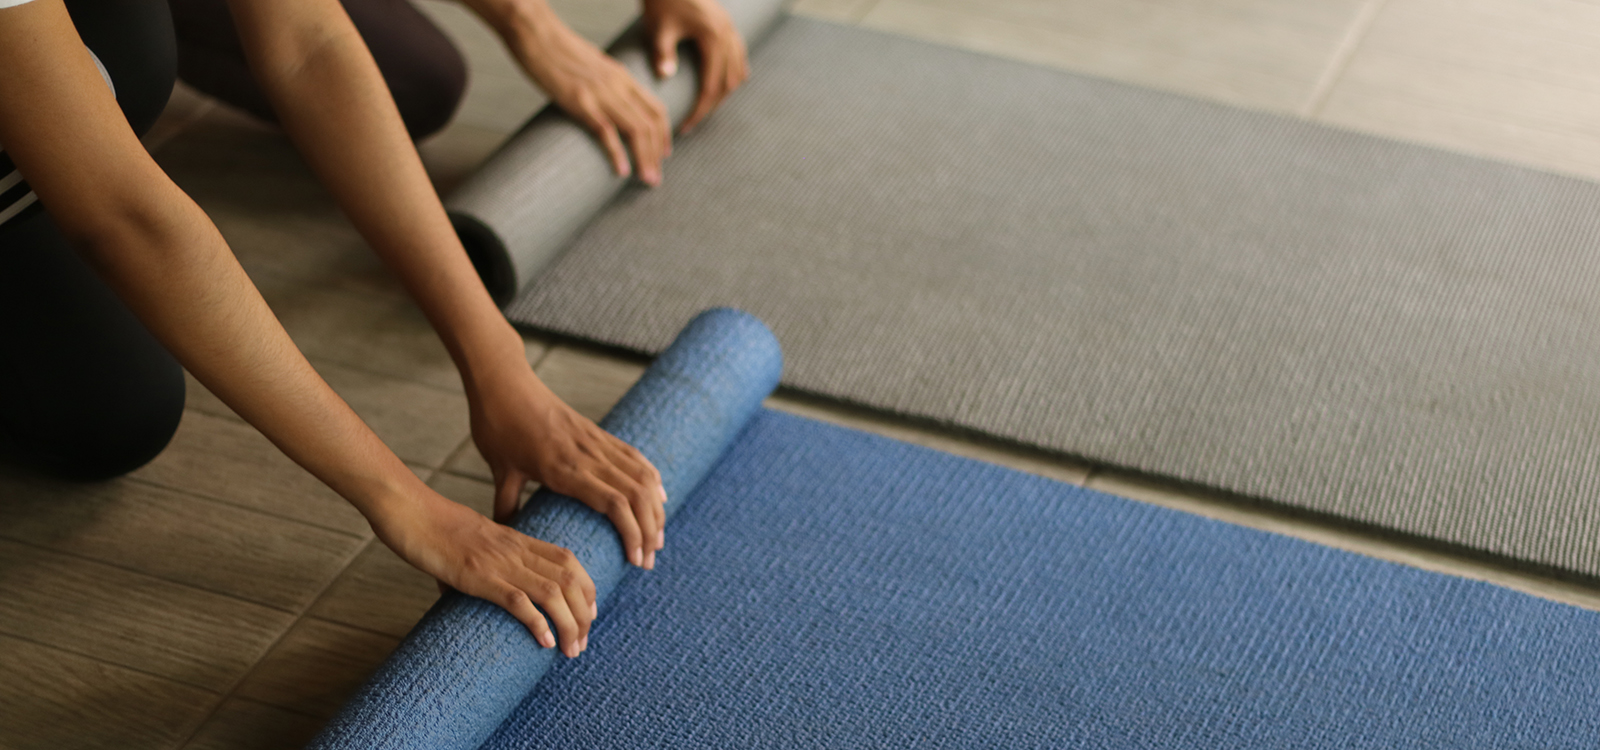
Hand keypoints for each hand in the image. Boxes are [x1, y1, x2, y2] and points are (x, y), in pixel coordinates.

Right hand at [372, 485, 596, 656]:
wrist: (407, 509)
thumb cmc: (429, 526)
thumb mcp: (466, 542)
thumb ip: (473, 563)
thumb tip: (453, 592)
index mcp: (516, 539)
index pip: (568, 560)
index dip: (587, 587)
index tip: (589, 615)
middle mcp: (514, 550)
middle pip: (569, 579)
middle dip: (583, 615)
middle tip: (582, 643)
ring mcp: (497, 562)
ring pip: (552, 592)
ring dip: (568, 624)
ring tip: (570, 650)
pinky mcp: (476, 575)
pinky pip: (517, 600)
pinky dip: (537, 622)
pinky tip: (545, 642)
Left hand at [468, 366, 667, 569]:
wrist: (504, 382)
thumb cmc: (498, 427)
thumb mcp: (500, 471)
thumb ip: (507, 505)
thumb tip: (505, 535)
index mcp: (563, 469)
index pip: (615, 503)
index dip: (632, 533)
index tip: (635, 561)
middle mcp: (587, 455)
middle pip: (637, 494)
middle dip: (650, 530)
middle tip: (647, 561)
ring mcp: (596, 441)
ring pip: (642, 476)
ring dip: (655, 509)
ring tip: (656, 537)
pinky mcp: (598, 431)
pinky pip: (634, 456)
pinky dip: (651, 478)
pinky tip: (658, 497)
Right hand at [508, 19, 671, 184]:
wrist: (535, 33)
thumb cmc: (557, 50)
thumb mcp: (592, 65)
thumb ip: (605, 83)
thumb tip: (607, 102)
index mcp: (622, 76)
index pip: (656, 109)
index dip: (664, 135)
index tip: (663, 155)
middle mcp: (618, 84)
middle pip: (650, 124)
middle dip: (656, 155)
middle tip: (654, 179)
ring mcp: (600, 93)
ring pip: (636, 130)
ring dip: (644, 159)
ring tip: (645, 179)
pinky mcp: (580, 101)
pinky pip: (606, 131)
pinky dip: (617, 154)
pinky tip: (621, 171)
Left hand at [644, 0, 748, 133]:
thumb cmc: (662, 0)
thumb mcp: (659, 28)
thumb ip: (663, 53)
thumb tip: (665, 77)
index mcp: (713, 37)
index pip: (711, 85)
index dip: (699, 110)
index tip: (686, 126)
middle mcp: (727, 34)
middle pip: (728, 83)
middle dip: (712, 106)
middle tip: (693, 121)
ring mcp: (731, 30)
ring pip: (737, 72)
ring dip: (723, 93)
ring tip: (704, 107)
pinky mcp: (728, 26)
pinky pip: (738, 58)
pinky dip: (732, 75)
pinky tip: (719, 85)